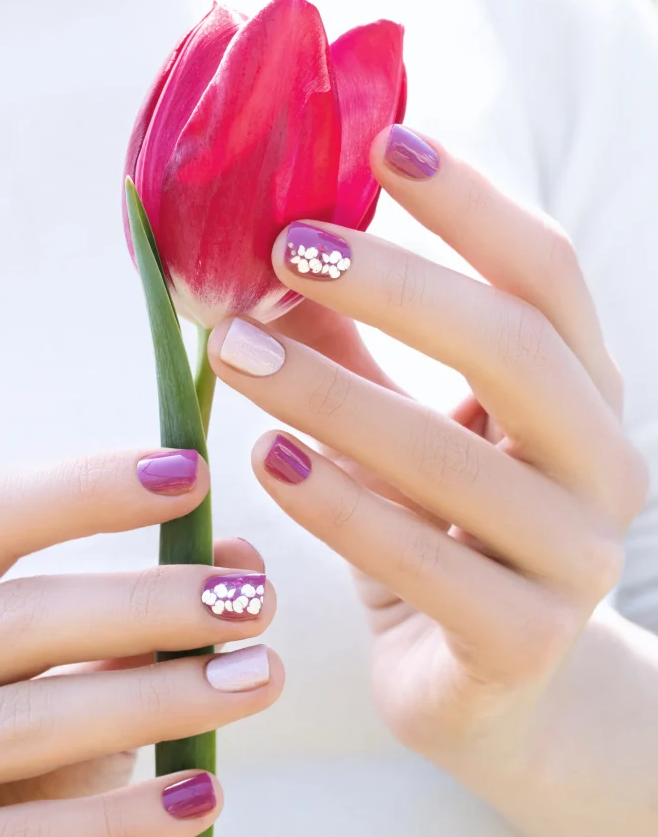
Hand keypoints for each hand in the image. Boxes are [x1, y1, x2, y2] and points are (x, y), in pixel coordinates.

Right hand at [0, 449, 281, 836]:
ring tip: (262, 677)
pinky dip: (122, 818)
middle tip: (257, 601)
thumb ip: (130, 631)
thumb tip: (242, 561)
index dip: (87, 489)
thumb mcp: (56, 688)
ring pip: (33, 720)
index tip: (195, 474)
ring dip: (162, 697)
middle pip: (22, 616)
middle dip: (150, 603)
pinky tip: (204, 796)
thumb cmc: (4, 775)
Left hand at [207, 123, 646, 766]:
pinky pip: (425, 563)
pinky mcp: (524, 641)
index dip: (472, 205)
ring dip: (334, 393)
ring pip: (458, 459)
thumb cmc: (442, 545)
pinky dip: (340, 505)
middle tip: (288, 246)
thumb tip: (264, 262)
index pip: (547, 276)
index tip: (385, 141)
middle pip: (515, 347)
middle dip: (399, 286)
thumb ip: (355, 352)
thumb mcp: (403, 437)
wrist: (494, 696)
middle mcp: (601, 465)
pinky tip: (269, 459)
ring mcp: (574, 559)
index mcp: (583, 397)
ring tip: (235, 349)